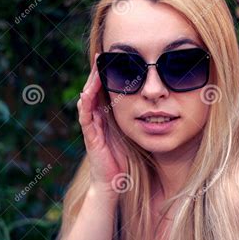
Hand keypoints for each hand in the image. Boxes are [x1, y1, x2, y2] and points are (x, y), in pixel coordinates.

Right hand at [77, 53, 128, 194]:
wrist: (115, 182)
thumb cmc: (124, 160)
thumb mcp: (132, 134)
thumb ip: (136, 120)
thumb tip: (153, 105)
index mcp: (107, 118)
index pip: (105, 92)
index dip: (107, 76)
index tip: (114, 59)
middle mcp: (97, 120)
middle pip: (95, 92)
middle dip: (97, 74)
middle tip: (102, 56)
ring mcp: (92, 128)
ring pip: (88, 100)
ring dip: (91, 84)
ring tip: (95, 68)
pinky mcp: (90, 138)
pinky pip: (86, 117)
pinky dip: (86, 104)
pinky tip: (88, 93)